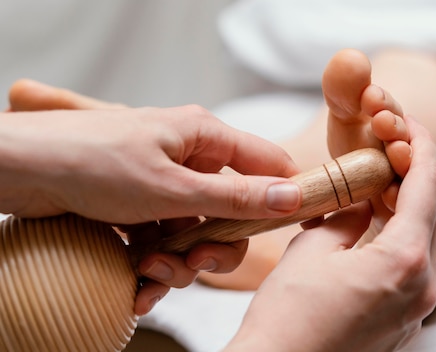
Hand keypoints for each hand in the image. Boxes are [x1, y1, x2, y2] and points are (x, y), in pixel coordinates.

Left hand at [2, 79, 302, 314]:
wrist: (18, 170)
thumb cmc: (91, 161)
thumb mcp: (172, 187)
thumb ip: (235, 197)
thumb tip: (292, 197)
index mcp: (204, 136)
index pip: (268, 163)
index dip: (283, 195)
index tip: (291, 228)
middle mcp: (187, 158)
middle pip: (232, 210)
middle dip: (216, 245)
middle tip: (198, 263)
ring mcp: (162, 185)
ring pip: (196, 233)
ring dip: (178, 263)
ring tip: (147, 272)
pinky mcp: (138, 208)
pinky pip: (164, 241)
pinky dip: (153, 266)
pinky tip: (135, 285)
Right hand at [227, 119, 435, 350]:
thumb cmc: (289, 316)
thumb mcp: (312, 249)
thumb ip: (346, 216)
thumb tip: (360, 202)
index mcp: (405, 260)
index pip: (428, 186)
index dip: (421, 147)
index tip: (411, 124)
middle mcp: (424, 287)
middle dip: (420, 175)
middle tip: (396, 150)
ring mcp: (417, 311)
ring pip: (431, 243)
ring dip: (415, 209)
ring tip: (386, 186)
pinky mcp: (404, 326)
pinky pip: (418, 271)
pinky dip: (407, 241)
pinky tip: (380, 231)